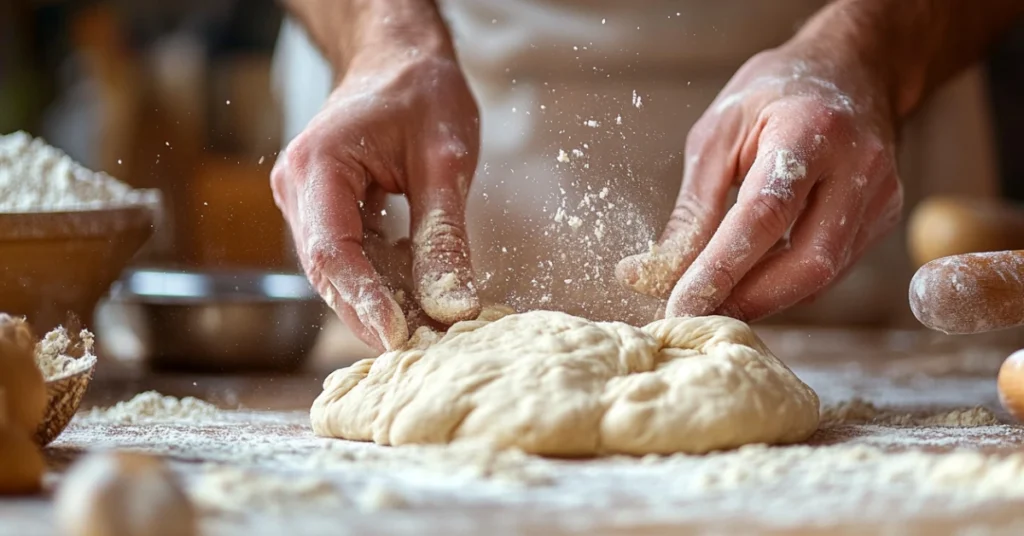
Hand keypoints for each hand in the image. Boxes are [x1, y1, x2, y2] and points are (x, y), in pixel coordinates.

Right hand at [272, 53, 480, 351]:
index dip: (365, 301)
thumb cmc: (421, 93)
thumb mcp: (446, 161)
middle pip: (327, 270)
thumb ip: (444, 234)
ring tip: (423, 332)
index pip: (333, 251)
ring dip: (377, 302)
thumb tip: (452, 305)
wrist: (399, 60)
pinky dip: (380, 282)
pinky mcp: (323, 211)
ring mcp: (304, 202)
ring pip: (336, 271)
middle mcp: (297, 188)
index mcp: (318, 166)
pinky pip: (348, 258)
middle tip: (419, 349)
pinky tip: (415, 300)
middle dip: (371, 313)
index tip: (399, 337)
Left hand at [616, 43, 902, 320]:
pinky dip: (784, 285)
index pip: (765, 213)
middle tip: (694, 315)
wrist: (851, 71)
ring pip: (822, 276)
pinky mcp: (882, 220)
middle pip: (808, 261)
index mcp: (811, 129)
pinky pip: (830, 270)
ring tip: (715, 301)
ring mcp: (881, 197)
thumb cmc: (774, 97)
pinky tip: (751, 281)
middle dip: (747, 299)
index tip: (680, 305)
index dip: (722, 268)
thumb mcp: (717, 135)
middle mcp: (860, 166)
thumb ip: (691, 209)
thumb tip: (649, 275)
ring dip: (762, 299)